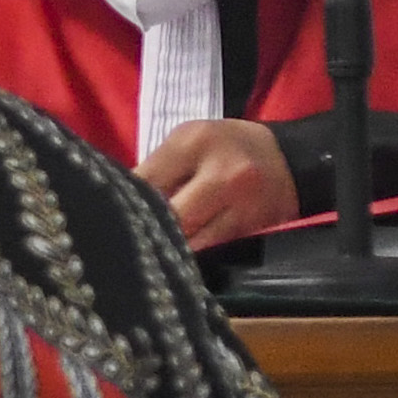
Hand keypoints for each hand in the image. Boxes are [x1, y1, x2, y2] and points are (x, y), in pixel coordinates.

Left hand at [133, 118, 297, 249]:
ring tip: (153, 248)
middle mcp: (225, 175)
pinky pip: (213, 251)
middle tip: (126, 239)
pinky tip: (179, 256)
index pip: (146, 181)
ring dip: (169, 247)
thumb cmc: (224, 147)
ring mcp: (244, 208)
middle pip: (169, 216)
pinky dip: (192, 256)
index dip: (125, 202)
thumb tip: (119, 204)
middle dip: (147, 228)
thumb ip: (155, 168)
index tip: (110, 215)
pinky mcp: (254, 233)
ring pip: (191, 242)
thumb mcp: (187, 141)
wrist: (288, 161)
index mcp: (197, 142)